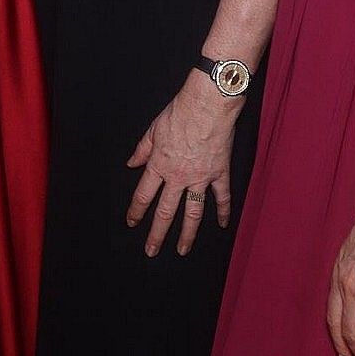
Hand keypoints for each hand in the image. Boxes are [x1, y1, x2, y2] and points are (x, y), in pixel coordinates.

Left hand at [126, 76, 238, 255]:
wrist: (207, 104)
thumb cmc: (179, 113)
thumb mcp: (153, 129)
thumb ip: (142, 150)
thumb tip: (131, 164)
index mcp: (159, 165)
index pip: (144, 195)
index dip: (136, 211)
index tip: (132, 223)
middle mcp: (178, 176)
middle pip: (166, 211)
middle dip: (157, 233)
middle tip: (151, 251)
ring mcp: (200, 178)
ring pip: (193, 212)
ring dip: (187, 234)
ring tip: (182, 250)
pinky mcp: (219, 173)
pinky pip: (221, 197)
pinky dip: (223, 212)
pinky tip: (222, 225)